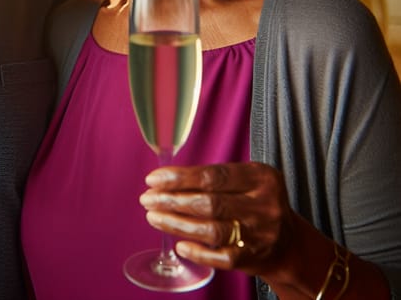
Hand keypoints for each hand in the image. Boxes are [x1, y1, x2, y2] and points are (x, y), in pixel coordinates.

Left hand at [139, 162, 295, 276]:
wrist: (288, 242)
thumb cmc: (254, 202)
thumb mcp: (246, 180)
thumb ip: (213, 178)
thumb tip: (164, 181)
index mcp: (260, 178)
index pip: (213, 176)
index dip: (179, 178)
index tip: (153, 179)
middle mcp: (263, 205)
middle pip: (209, 202)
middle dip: (172, 200)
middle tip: (147, 198)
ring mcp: (260, 234)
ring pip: (211, 230)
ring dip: (176, 224)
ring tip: (153, 217)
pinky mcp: (254, 259)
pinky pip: (221, 258)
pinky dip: (197, 251)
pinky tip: (179, 244)